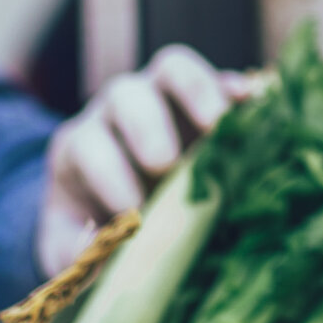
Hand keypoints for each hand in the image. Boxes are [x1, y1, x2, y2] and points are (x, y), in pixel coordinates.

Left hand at [36, 44, 249, 275]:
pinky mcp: (205, 100)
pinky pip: (219, 79)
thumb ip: (70, 248)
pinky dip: (235, 89)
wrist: (116, 203)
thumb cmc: (91, 225)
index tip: (130, 208)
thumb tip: (91, 253)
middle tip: (166, 164)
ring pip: (172, 70)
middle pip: (126, 94)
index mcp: (80, 147)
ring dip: (196, 91)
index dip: (108, 173)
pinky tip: (254, 104)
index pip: (88, 145)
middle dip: (146, 126)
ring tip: (218, 125)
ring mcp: (163, 99)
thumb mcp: (68, 241)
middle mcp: (118, 112)